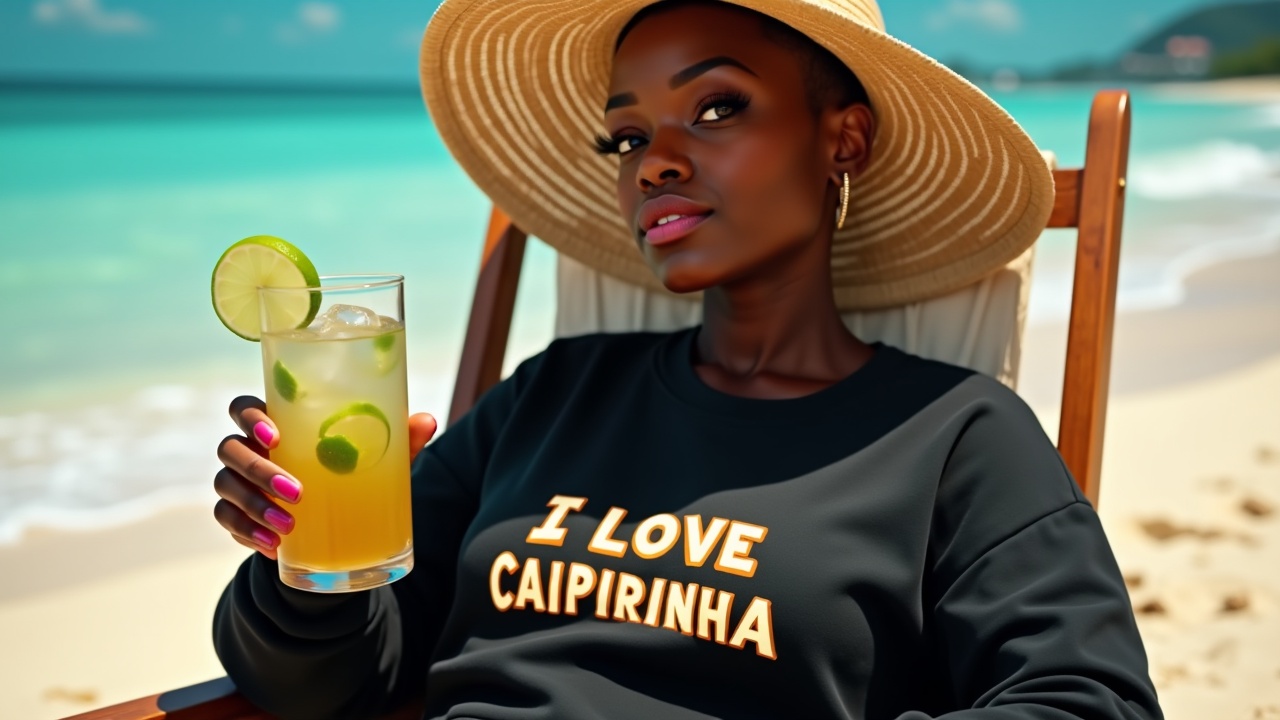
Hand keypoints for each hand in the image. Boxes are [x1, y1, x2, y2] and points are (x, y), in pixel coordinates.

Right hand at [215, 396, 438, 559]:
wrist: (328, 522)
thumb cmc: (346, 472)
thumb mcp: (372, 457)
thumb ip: (397, 438)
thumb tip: (428, 421)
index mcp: (274, 423)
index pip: (244, 407)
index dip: (250, 416)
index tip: (275, 434)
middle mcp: (248, 449)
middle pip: (231, 448)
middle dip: (259, 470)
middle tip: (297, 492)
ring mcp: (237, 482)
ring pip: (226, 486)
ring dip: (254, 505)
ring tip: (289, 525)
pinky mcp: (236, 516)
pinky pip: (228, 521)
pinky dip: (247, 533)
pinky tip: (272, 545)